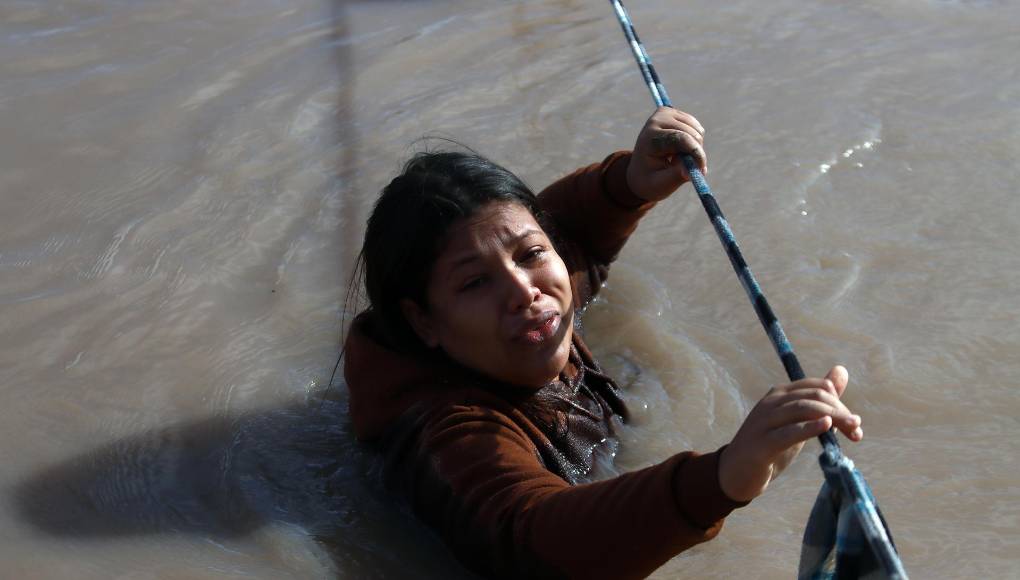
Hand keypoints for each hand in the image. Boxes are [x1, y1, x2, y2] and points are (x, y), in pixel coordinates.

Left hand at [625, 106, 707, 201]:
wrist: (640, 171)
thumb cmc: (650, 180)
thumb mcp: (661, 184)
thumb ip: (676, 176)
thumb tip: (693, 170)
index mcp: (650, 139)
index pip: (681, 139)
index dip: (696, 153)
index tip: (702, 170)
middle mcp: (656, 121)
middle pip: (691, 134)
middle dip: (696, 154)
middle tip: (686, 169)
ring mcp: (665, 114)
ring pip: (697, 131)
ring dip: (695, 148)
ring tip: (678, 159)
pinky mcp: (673, 113)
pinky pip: (697, 128)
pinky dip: (695, 141)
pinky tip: (680, 149)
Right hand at [718, 366, 861, 502]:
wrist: (737, 472)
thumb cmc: (770, 446)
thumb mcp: (796, 421)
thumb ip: (819, 399)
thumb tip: (841, 370)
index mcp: (779, 395)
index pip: (816, 386)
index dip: (839, 401)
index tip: (854, 422)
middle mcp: (771, 403)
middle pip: (813, 397)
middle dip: (840, 411)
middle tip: (857, 431)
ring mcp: (764, 422)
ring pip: (804, 409)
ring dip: (834, 418)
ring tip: (853, 430)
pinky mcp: (762, 444)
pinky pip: (789, 432)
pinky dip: (809, 427)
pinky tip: (826, 425)